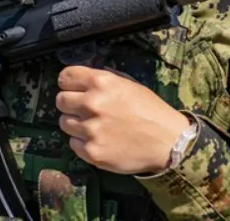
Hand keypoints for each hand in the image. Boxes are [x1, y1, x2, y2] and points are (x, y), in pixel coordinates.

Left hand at [56, 65, 190, 175]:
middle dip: (70, 104)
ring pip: (63, 123)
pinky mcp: (92, 152)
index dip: (68, 83)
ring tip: (95, 126)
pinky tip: (100, 140)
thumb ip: (102, 78)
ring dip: (76, 124)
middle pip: (60, 100)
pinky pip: (73, 143)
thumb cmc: (150, 110)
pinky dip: (83, 143)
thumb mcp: (128, 84)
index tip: (73, 89)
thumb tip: (82, 76)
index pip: (65, 77)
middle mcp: (92, 103)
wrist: (169, 142)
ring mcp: (91, 129)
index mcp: (101, 82)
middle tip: (84, 110)